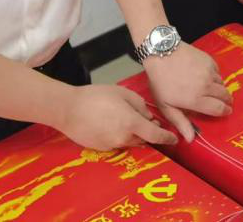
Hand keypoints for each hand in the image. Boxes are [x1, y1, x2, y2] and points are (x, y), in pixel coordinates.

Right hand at [57, 83, 176, 149]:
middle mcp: (124, 139)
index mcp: (132, 124)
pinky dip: (120, 136)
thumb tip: (149, 118)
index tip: (175, 139)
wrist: (68, 109)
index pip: (156, 136)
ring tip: (126, 121)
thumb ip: (139, 106)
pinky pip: (117, 144)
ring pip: (130, 142)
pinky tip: (111, 124)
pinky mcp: (101, 149)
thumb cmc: (96, 96)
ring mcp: (112, 146)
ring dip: (134, 135)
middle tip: (148, 122)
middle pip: (144, 140)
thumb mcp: (122, 93)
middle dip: (149, 133)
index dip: (167, 138)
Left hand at [143, 42, 232, 142]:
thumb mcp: (166, 106)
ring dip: (220, 89)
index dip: (225, 112)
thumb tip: (191, 139)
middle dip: (226, 101)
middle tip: (224, 103)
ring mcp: (209, 72)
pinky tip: (207, 78)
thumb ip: (180, 122)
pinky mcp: (209, 60)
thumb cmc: (161, 81)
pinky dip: (216, 77)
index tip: (226, 112)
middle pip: (225, 96)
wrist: (161, 52)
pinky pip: (218, 72)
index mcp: (197, 100)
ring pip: (222, 84)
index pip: (219, 109)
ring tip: (213, 91)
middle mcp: (207, 86)